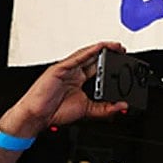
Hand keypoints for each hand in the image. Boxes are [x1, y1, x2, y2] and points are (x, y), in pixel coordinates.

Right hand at [0, 42, 128, 138]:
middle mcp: (73, 72)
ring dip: (101, 49)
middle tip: (122, 50)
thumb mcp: (88, 110)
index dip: (110, 63)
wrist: (38, 117)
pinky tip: (99, 48)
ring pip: (86, 55)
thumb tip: (122, 106)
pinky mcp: (58, 69)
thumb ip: (106, 109)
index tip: (124, 61)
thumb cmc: (56, 112)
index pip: (97, 67)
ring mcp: (66, 69)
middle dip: (108, 53)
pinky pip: (75, 58)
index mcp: (79, 80)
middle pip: (93, 58)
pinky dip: (88, 52)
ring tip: (115, 46)